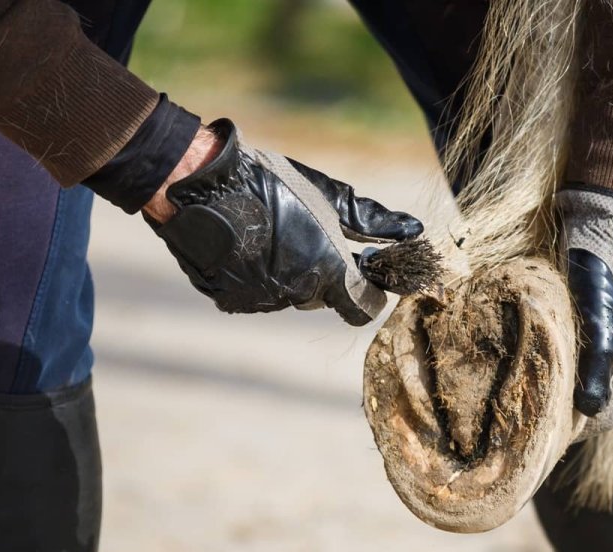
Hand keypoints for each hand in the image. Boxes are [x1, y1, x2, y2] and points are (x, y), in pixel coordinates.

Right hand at [144, 119, 422, 324]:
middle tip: (302, 235)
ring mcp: (262, 302)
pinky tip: (244, 246)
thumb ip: (373, 220)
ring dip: (287, 274)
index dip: (366, 290)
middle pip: (323, 297)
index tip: (361, 270)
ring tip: (267, 234)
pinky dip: (255, 277)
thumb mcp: (327, 195)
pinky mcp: (232, 302)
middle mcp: (297, 294)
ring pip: (288, 296)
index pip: (363, 306)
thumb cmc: (269, 183)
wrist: (198, 186)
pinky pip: (256, 296)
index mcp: (328, 271)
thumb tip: (414, 231)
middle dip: (322, 273)